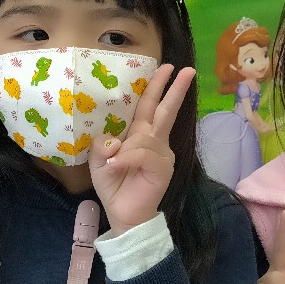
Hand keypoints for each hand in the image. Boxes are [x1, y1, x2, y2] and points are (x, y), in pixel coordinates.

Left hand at [90, 63, 193, 233]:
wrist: (125, 215)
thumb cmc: (113, 186)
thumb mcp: (97, 163)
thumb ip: (100, 146)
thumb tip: (112, 140)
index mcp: (139, 134)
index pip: (149, 105)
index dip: (157, 86)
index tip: (167, 68)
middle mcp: (154, 140)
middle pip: (165, 109)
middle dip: (175, 89)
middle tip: (187, 70)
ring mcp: (162, 153)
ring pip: (145, 135)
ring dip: (126, 148)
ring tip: (112, 165)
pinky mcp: (163, 166)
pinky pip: (142, 153)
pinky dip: (127, 158)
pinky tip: (117, 166)